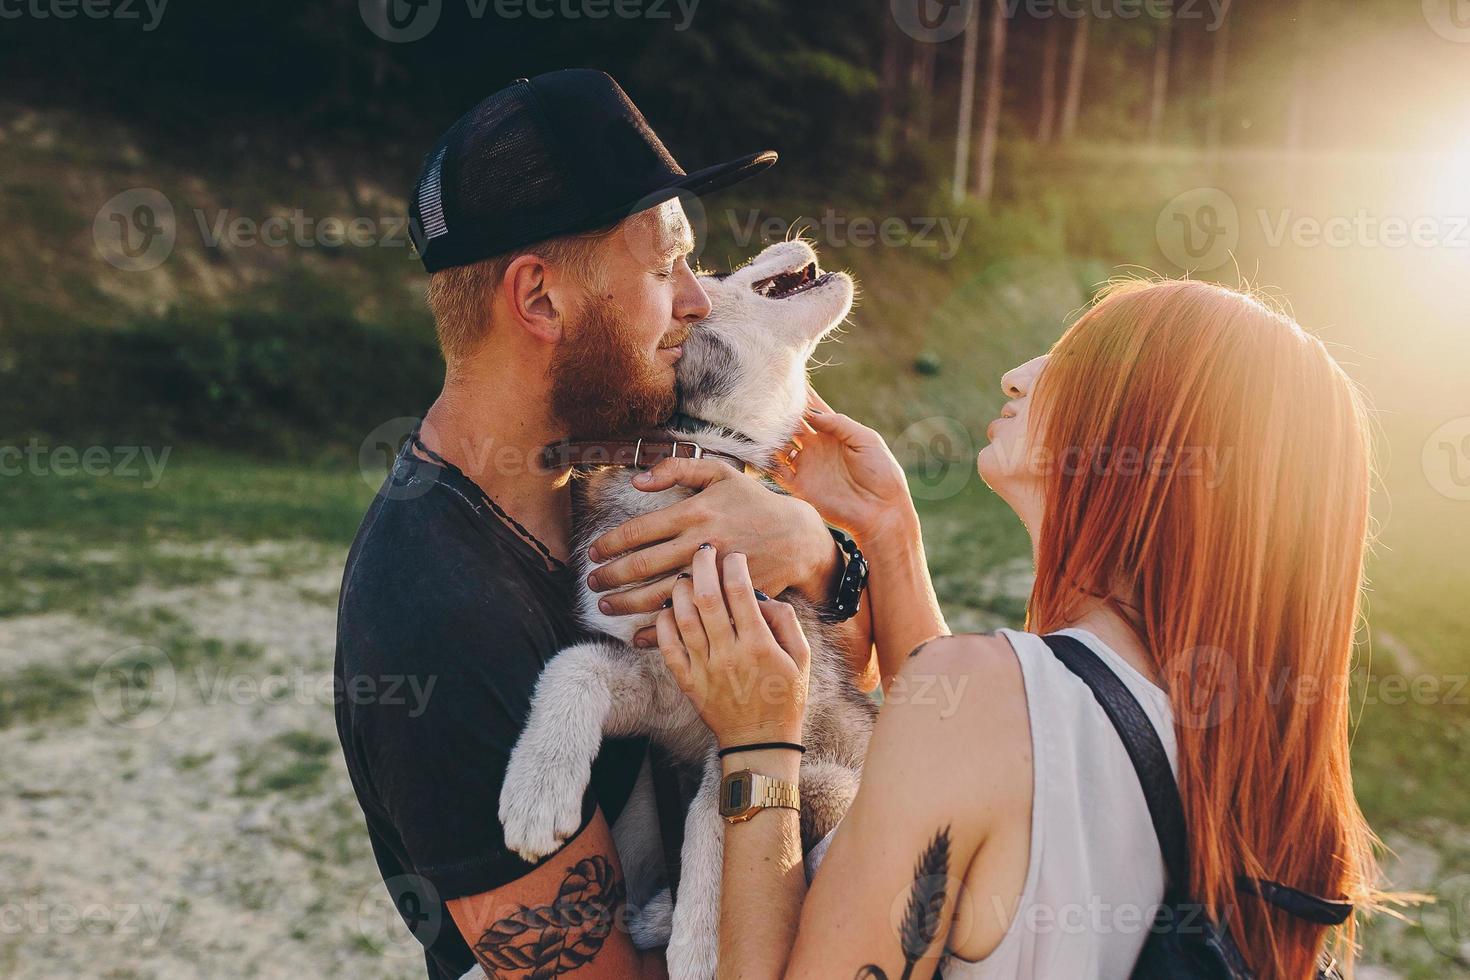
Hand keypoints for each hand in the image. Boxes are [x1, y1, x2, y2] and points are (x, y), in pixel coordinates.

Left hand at [586, 458, 837, 640]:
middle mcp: (702, 544)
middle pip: (644, 565)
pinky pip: (688, 617)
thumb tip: (636, 480)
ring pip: (660, 594)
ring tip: (606, 606)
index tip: (593, 553)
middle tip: (592, 583)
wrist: (798, 537)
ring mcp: (714, 574)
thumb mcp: (720, 473)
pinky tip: (637, 634)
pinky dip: (659, 630)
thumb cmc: (754, 502)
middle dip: (611, 576)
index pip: (639, 530)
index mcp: (696, 512)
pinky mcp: (727, 597)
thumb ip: (677, 468)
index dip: (610, 543)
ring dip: (626, 603)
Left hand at [655, 546, 809, 746]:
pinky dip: (663, 623)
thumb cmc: (785, 697)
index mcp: (759, 645)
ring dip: (680, 590)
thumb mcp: (802, 658)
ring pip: (683, 618)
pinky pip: (667, 646)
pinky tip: (668, 609)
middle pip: (707, 597)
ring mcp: (704, 668)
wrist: (759, 742)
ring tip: (686, 577)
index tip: (734, 555)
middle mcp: (728, 653)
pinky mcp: (687, 681)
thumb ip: (786, 622)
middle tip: (704, 550)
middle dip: (702, 566)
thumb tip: (763, 596)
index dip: (734, 565)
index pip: (741, 592)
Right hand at [771, 386, 915, 544]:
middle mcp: (816, 447)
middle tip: (764, 397)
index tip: (785, 379)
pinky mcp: (799, 486)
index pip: (812, 409)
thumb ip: (839, 423)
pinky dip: (765, 460)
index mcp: (834, 433)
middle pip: (791, 424)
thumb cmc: (881, 473)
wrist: (881, 511)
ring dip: (769, 434)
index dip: (800, 396)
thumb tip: (811, 412)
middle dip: (779, 412)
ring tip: (757, 420)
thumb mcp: (866, 440)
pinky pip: (776, 471)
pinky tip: (757, 448)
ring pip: (779, 445)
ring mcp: (806, 466)